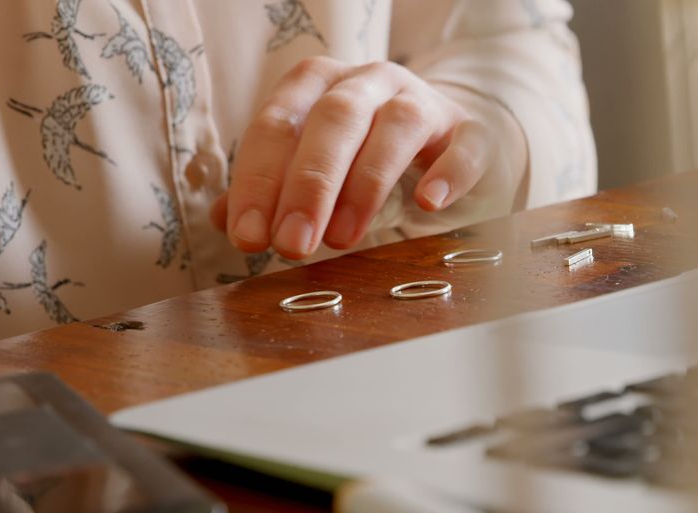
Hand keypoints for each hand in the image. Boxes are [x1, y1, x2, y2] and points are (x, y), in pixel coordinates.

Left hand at [211, 57, 497, 258]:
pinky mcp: (469, 129)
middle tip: (293, 245)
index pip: (278, 124)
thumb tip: (227, 221)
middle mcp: (368, 81)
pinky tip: (427, 202)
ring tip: (343, 237)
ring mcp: (422, 101)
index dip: (259, 181)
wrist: (444, 131)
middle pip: (335, 120)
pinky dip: (448, 171)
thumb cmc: (365, 147)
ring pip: (396, 126)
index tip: (250, 237)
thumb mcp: (312, 158)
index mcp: (318, 84)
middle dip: (309, 185)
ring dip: (366, 183)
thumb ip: (272, 185)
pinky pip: (463, 144)